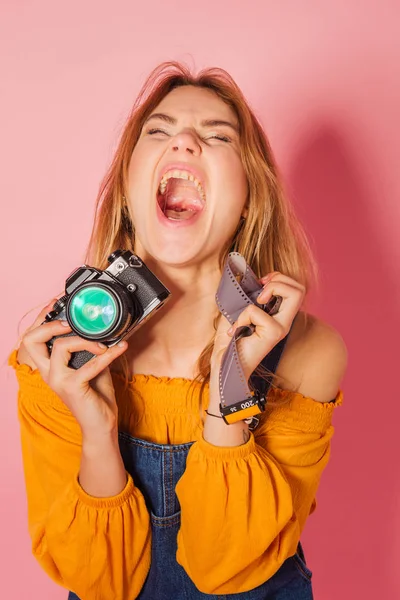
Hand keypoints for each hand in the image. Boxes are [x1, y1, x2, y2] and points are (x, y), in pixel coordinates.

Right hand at [18, 299, 127, 440]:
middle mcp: (49, 373)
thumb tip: (102, 330)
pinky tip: (120, 348)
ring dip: (85, 340)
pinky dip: (108, 354)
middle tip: (70, 322)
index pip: (34, 340)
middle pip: (32, 341)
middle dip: (49, 325)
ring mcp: (58, 380)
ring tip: (103, 343)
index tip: (55, 303)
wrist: (101, 424)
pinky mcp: (72, 387)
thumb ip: (90, 349)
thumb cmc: (96, 396)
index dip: (41, 320)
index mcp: (50, 367)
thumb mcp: (92, 366)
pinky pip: (89, 363)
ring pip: (61, 346)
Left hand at [210, 272, 304, 402]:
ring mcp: (281, 327)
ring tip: (254, 303)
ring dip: (271, 288)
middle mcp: (284, 321)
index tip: (260, 284)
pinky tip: (236, 331)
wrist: (225, 363)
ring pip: (294, 293)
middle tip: (260, 292)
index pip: (295, 288)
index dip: (278, 278)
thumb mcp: (237, 310)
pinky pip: (256, 310)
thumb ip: (245, 294)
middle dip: (279, 279)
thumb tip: (244, 273)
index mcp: (278, 314)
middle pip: (300, 288)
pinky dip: (241, 316)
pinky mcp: (273, 333)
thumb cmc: (231, 339)